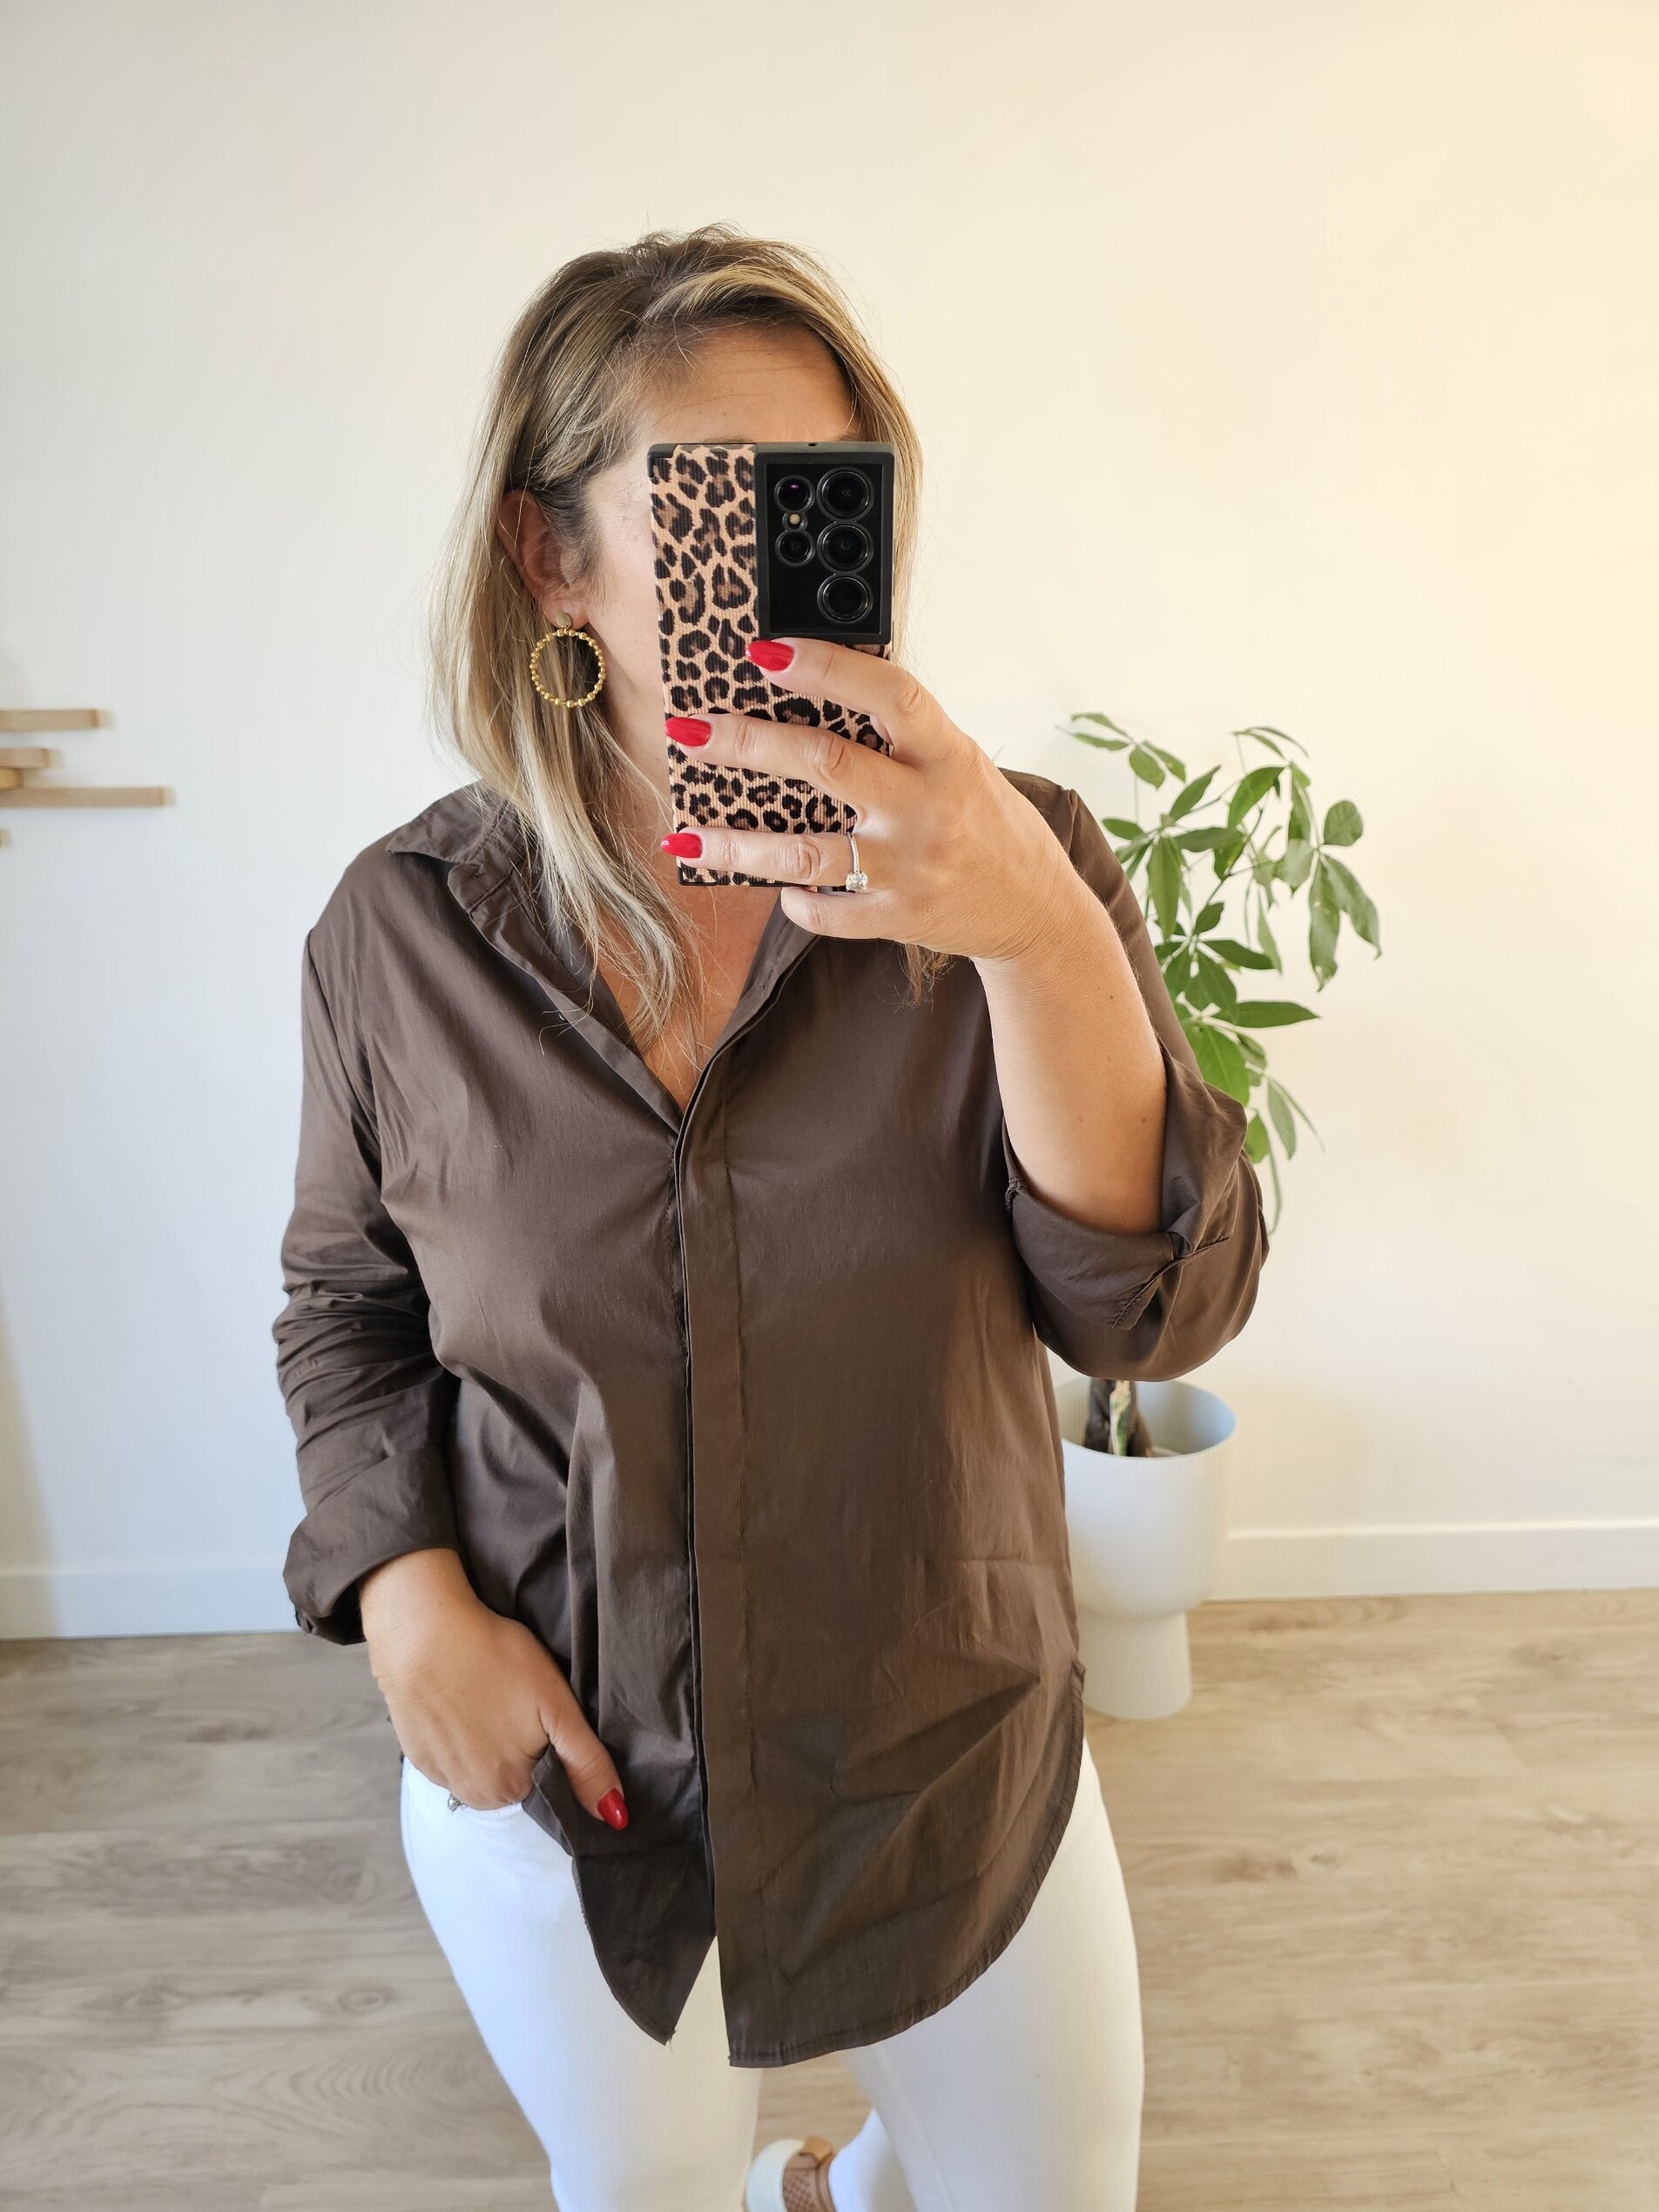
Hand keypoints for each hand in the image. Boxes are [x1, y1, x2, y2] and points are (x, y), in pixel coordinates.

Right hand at [359, 1549, 627, 1827]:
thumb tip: (616, 1817)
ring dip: (489, 1740)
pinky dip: (458, 1732)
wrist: (422, 1630)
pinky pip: (450, 1754)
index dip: (551, 1746)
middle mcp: (471, 1795)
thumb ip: (587, 1763)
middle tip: (517, 1699)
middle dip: (522, 1745)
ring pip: (481, 1765)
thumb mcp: (556, 1706)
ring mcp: (438, 1775)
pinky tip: (461, 1699)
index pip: (548, 1782)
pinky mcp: (415, 1753)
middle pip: (515, 1776)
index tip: (542, 1713)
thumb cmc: (495, 1659)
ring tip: (489, 1695)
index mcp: (510, 1790)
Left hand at [661, 636, 1079, 962]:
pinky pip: (827, 912)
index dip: (826, 667)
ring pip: (806, 852)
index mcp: (948, 754)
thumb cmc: (987, 822)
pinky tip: (772, 886)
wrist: (1036, 910)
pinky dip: (794, 901)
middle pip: (825, 765)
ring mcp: (910, 867)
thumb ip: (903, 734)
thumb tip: (816, 687)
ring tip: (685, 835)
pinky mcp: (897, 917)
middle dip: (747, 745)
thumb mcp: (959, 762)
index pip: (888, 694)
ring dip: (737, 845)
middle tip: (688, 731)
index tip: (763, 652)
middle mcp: (928, 808)